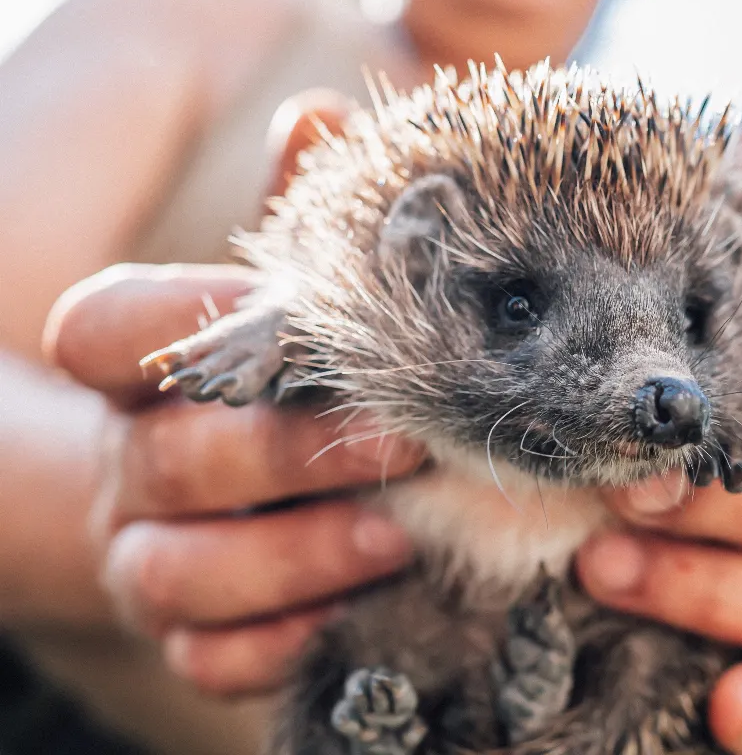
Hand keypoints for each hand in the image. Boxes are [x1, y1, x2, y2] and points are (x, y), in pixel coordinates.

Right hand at [45, 264, 425, 694]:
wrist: (261, 506)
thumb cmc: (298, 404)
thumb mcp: (301, 354)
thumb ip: (328, 330)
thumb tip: (414, 310)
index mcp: (144, 380)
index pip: (100, 334)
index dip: (179, 321)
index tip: (291, 318)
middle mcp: (130, 469)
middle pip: (169, 459)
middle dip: (291, 454)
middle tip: (403, 444)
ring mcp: (147, 559)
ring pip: (174, 572)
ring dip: (296, 556)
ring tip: (397, 539)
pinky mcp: (186, 638)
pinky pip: (210, 658)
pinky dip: (284, 642)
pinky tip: (355, 614)